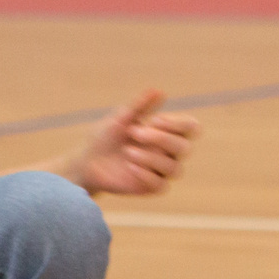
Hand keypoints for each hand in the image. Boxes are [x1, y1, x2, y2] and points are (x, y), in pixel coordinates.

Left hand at [70, 91, 199, 197]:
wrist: (87, 161)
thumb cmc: (106, 136)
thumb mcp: (120, 118)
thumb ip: (139, 105)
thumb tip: (158, 90)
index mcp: (167, 132)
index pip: (191, 128)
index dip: (178, 124)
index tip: (154, 119)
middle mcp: (170, 152)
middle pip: (184, 148)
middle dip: (161, 139)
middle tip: (134, 132)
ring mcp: (162, 171)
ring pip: (174, 168)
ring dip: (151, 158)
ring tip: (127, 151)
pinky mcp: (152, 187)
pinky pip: (161, 185)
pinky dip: (147, 175)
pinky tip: (130, 166)